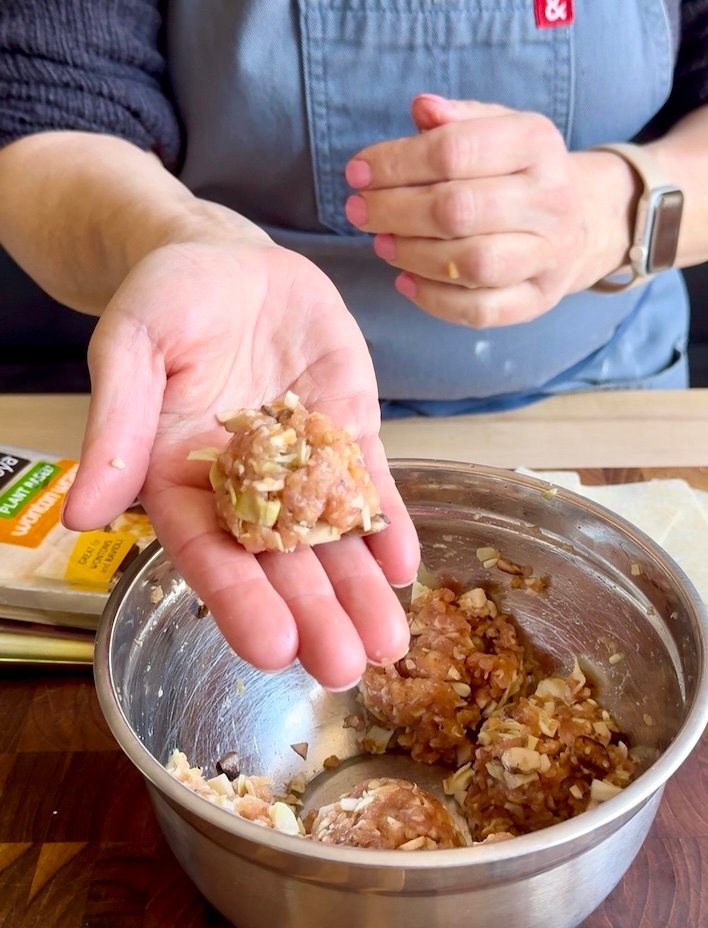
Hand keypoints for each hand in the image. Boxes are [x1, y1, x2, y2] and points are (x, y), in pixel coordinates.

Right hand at [62, 240, 418, 688]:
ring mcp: (301, 464)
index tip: (269, 650)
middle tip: (344, 668)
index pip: (209, 554)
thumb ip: (117, 424)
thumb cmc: (166, 300)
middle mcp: (242, 489)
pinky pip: (369, 487)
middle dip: (313, 616)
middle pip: (278, 563)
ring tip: (387, 644)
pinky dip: (387, 526)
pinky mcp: (347, 432)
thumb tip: (80, 513)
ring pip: (331, 538)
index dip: (238, 601)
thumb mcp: (131, 346)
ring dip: (359, 590)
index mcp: (180, 482)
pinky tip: (406, 566)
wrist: (226, 259)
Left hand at [344, 94, 635, 327]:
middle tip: (357, 211)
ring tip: (380, 243)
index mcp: (536, 143)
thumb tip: (422, 108)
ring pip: (471, 263)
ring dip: (412, 255)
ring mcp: (549, 254)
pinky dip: (434, 300)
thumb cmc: (517, 171)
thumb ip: (457, 119)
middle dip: (394, 211)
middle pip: (458, 209)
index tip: (356, 173)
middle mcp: (550, 198)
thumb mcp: (497, 128)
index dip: (395, 163)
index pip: (454, 151)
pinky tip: (404, 280)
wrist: (582, 220)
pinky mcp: (539, 298)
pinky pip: (481, 310)